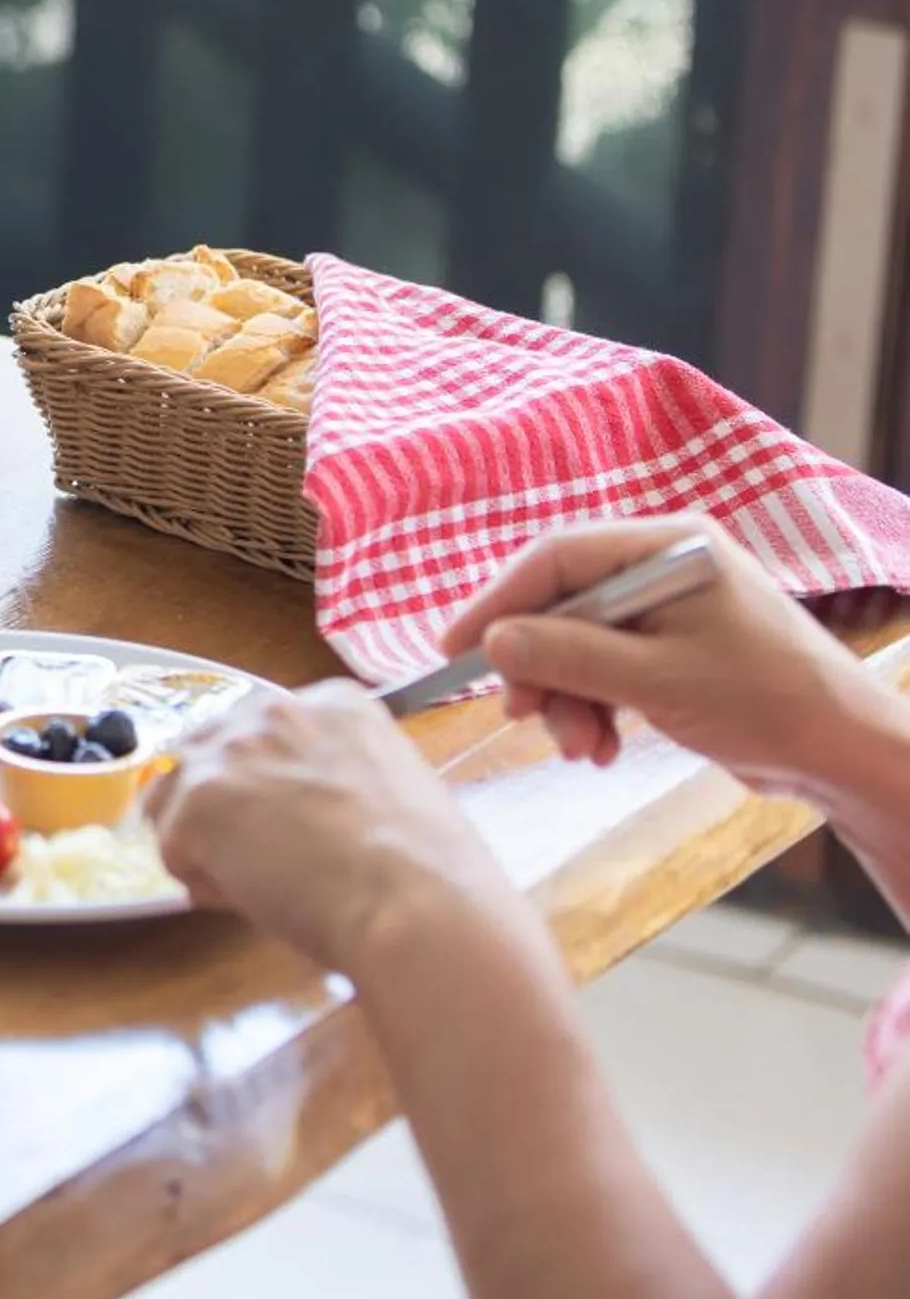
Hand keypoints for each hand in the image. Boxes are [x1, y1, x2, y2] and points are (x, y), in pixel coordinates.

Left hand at [147, 682, 518, 973]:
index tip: (290, 824)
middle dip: (225, 808)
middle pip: (211, 754)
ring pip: (179, 799)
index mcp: (333, 703)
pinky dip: (205, 884)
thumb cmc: (428, 870)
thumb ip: (337, 777)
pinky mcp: (196, 800)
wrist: (416, 903)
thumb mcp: (394, 788)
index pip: (263, 734)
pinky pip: (175, 850)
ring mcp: (229, 751)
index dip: (268, 786)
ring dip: (206, 843)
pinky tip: (255, 899)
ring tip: (261, 884)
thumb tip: (307, 813)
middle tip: (265, 859)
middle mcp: (274, 711)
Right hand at [441, 517, 882, 799]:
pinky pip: (606, 667)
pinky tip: (603, 747)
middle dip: (538, 665)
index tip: (454, 649)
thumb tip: (490, 643)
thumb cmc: (762, 703)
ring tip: (580, 748)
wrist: (845, 751)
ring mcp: (670, 609)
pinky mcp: (674, 650)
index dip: (498, 601)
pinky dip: (593, 706)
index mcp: (667, 547)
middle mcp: (664, 567)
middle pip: (562, 602)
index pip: (557, 556)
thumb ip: (566, 655)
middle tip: (520, 715)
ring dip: (566, 698)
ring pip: (578, 643)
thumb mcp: (653, 680)